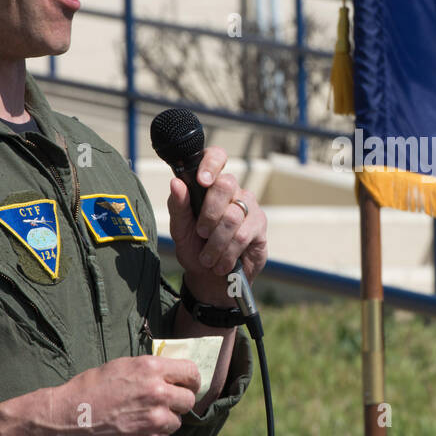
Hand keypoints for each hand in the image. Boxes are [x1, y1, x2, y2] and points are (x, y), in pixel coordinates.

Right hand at [48, 355, 200, 435]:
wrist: (66, 420)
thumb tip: (173, 376)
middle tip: (159, 405)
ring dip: (162, 422)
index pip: (192, 373)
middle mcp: (158, 394)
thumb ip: (151, 371)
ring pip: (175, 423)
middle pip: (188, 401)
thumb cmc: (89, 390)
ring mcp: (155, 422)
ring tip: (137, 419)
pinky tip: (131, 432)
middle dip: (177, 403)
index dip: (190, 380)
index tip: (187, 386)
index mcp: (152, 370)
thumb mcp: (121, 367)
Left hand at [167, 146, 267, 303]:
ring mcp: (248, 206)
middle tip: (200, 232)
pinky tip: (222, 262)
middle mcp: (232, 191)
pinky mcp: (259, 225)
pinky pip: (243, 234)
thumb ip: (178, 206)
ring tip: (208, 258)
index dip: (211, 164)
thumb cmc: (195, 248)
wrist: (211, 279)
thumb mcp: (180, 230)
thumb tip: (176, 182)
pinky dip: (228, 252)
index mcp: (210, 185)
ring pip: (232, 215)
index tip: (201, 181)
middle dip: (209, 213)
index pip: (216, 157)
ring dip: (216, 241)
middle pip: (225, 185)